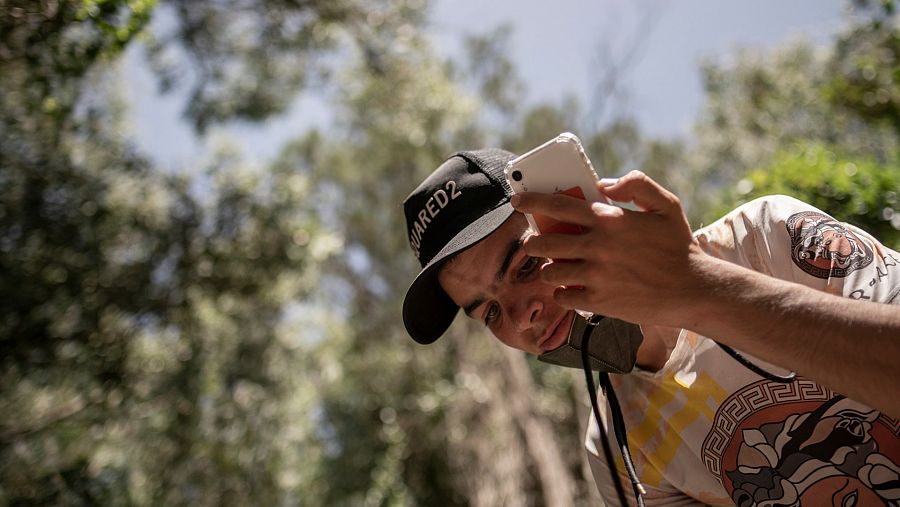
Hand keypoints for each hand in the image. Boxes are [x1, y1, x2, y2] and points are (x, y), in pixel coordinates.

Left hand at [512, 170, 707, 325]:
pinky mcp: (599, 301)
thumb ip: (637, 184)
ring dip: (549, 269)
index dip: (532, 201)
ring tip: (557, 268)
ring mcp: (596, 276)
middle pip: (544, 243)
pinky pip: (563, 297)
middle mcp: (598, 246)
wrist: (694, 291)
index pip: (558, 206)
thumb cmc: (679, 246)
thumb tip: (603, 184)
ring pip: (550, 272)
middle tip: (535, 244)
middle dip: (533, 243)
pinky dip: (563, 293)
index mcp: (609, 219)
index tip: (516, 201)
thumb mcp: (667, 205)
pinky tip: (572, 289)